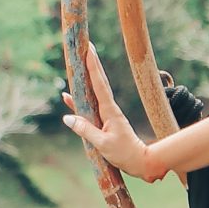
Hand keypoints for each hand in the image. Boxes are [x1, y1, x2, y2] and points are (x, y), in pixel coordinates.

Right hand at [61, 42, 153, 179]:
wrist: (141, 162)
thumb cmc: (124, 154)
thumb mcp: (102, 144)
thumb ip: (85, 130)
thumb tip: (67, 118)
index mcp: (110, 111)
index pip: (100, 84)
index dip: (93, 67)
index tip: (89, 50)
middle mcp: (109, 108)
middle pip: (98, 82)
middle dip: (91, 64)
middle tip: (86, 45)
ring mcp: (107, 114)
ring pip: (93, 92)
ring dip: (86, 78)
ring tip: (77, 63)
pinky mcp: (104, 122)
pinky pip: (89, 108)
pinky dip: (78, 102)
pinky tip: (68, 97)